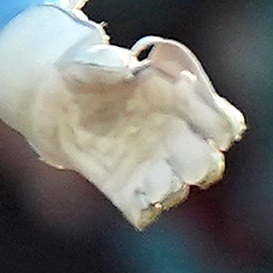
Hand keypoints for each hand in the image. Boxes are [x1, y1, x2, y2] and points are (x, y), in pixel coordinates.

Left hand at [0, 0, 246, 227]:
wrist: (49, 102)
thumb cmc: (80, 73)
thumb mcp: (86, 61)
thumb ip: (105, 62)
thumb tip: (124, 68)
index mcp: (179, 102)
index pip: (222, 121)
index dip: (222, 127)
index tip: (215, 131)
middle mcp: (172, 137)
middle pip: (208, 163)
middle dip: (201, 165)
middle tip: (187, 163)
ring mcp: (149, 165)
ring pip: (179, 188)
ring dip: (171, 188)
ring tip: (154, 181)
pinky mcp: (122, 188)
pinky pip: (142, 210)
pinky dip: (142, 210)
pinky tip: (134, 200)